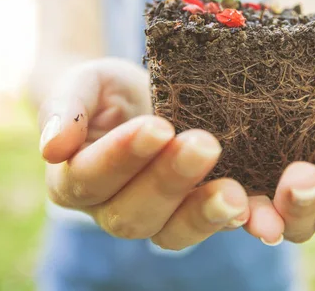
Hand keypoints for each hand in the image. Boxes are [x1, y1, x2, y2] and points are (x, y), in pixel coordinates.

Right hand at [38, 58, 249, 250]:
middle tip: (205, 144)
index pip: (91, 178)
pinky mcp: (196, 210)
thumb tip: (52, 147)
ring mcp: (157, 216)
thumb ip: (65, 107)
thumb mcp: (84, 82)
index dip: (122, 157)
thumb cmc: (104, 91)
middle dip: (171, 181)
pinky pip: (215, 226)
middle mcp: (112, 208)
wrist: (136, 99)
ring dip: (206, 213)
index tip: (157, 127)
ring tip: (237, 195)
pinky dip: (240, 222)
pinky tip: (262, 212)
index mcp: (77, 179)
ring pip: (174, 233)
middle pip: (133, 213)